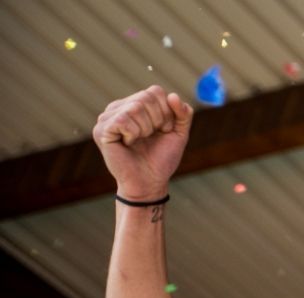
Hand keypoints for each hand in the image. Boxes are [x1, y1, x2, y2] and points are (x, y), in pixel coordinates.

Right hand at [93, 87, 193, 202]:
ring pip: (135, 108)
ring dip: (145, 129)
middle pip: (146, 98)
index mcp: (135, 104)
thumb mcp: (178, 133)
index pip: (155, 91)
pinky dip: (133, 134)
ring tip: (139, 141)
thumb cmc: (161, 158)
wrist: (150, 182)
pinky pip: (123, 120)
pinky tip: (128, 143)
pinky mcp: (101, 130)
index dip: (167, 112)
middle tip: (151, 137)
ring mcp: (107, 117)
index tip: (163, 130)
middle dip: (157, 121)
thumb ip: (183, 114)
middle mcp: (119, 107)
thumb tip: (174, 96)